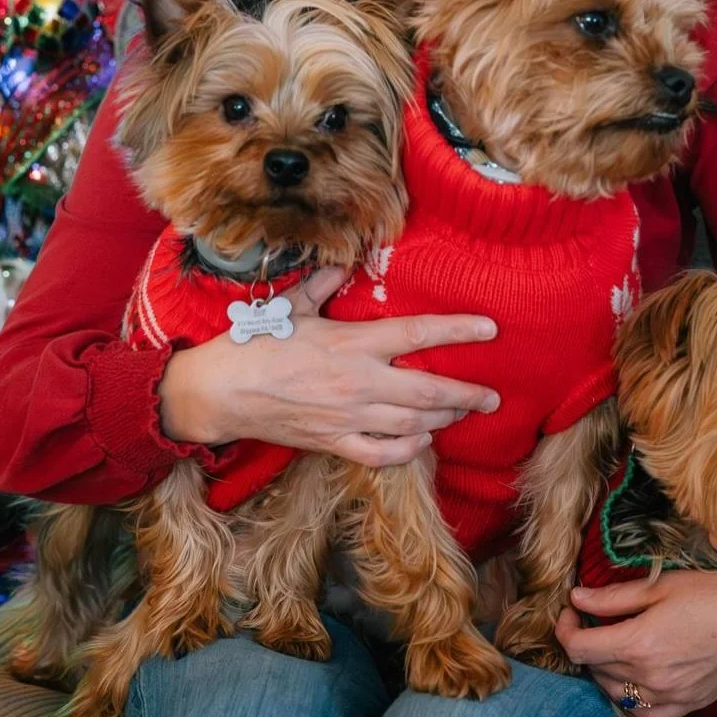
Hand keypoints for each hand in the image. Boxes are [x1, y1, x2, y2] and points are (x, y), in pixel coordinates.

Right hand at [159, 266, 500, 465]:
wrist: (223, 391)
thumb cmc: (256, 343)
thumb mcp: (293, 306)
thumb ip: (324, 283)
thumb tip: (344, 262)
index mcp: (353, 343)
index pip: (419, 334)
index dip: (458, 330)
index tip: (490, 328)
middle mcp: (359, 382)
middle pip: (430, 392)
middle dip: (468, 394)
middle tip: (492, 396)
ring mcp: (349, 417)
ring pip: (413, 426)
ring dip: (443, 420)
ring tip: (460, 413)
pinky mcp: (334, 442)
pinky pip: (382, 454)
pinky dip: (407, 451)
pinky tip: (419, 441)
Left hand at [555, 564, 716, 716]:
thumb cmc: (716, 593)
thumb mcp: (660, 586)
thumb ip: (614, 598)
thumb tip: (576, 599)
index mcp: (640, 644)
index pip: (580, 648)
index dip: (566, 628)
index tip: (571, 611)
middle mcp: (652, 678)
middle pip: (596, 669)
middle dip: (586, 644)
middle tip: (594, 621)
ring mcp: (672, 697)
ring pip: (616, 694)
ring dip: (605, 671)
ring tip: (614, 645)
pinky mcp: (690, 706)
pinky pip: (646, 714)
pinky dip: (632, 698)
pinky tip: (636, 678)